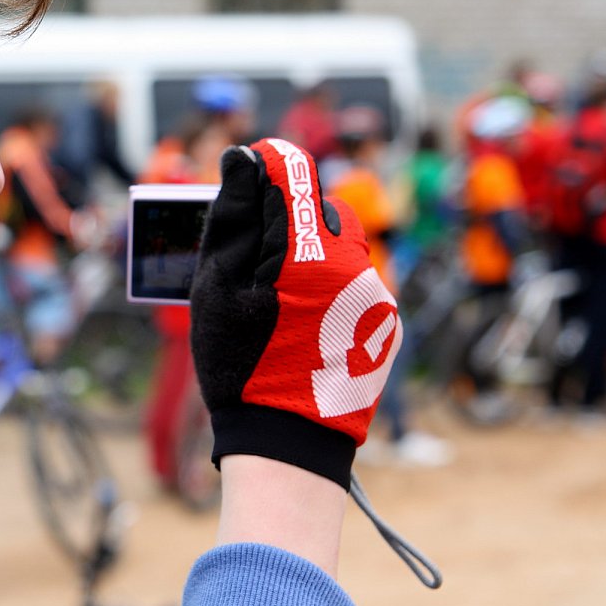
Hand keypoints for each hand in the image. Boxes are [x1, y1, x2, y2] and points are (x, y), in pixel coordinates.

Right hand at [189, 138, 401, 489]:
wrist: (288, 446)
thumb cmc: (240, 367)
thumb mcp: (217, 288)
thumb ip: (232, 217)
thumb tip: (242, 159)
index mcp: (308, 252)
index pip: (291, 172)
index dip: (261, 164)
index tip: (241, 170)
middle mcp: (356, 264)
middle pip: (319, 207)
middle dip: (286, 217)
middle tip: (249, 256)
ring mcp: (379, 294)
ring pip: (340, 243)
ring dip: (308, 252)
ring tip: (274, 298)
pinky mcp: (388, 319)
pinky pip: (356, 279)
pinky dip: (329, 285)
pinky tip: (301, 321)